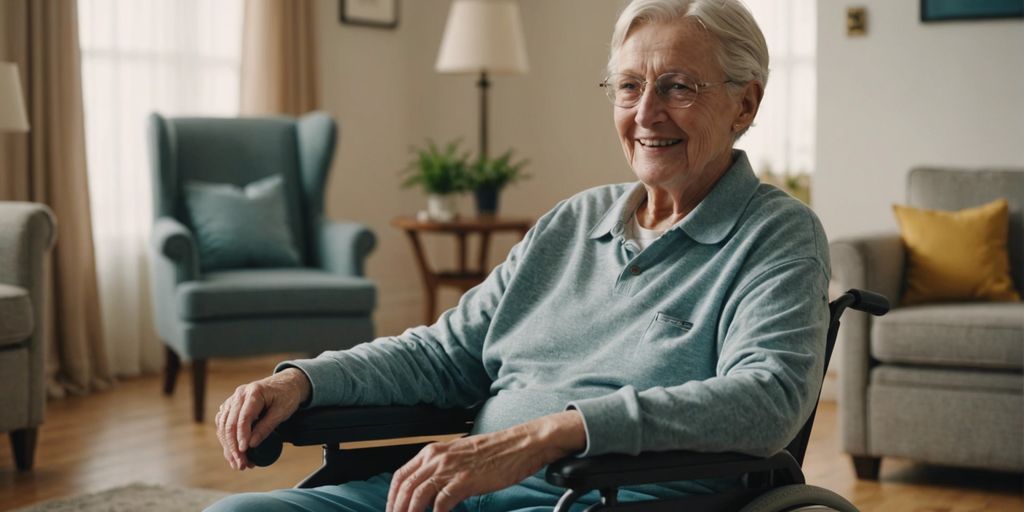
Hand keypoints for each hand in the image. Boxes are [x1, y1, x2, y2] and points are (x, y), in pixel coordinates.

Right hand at [214, 368, 310, 470]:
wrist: (286, 384)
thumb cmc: (286, 397)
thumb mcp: (282, 412)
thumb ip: (266, 427)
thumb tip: (251, 444)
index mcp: (254, 392)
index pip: (244, 418)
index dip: (242, 437)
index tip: (244, 452)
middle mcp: (240, 394)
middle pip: (230, 424)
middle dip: (233, 447)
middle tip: (241, 465)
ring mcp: (233, 400)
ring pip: (223, 426)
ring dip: (227, 447)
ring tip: (237, 463)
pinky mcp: (231, 406)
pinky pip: (223, 424)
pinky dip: (225, 439)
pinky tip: (232, 452)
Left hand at [386, 410, 585, 511]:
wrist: (520, 444)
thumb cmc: (495, 450)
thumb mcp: (460, 454)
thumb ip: (443, 467)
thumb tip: (430, 488)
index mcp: (433, 451)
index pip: (401, 475)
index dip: (392, 496)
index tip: (392, 508)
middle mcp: (437, 458)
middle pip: (405, 488)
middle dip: (397, 508)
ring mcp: (450, 469)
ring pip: (417, 496)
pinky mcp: (464, 481)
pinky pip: (440, 504)